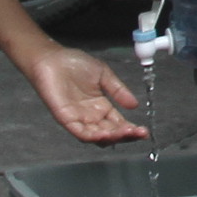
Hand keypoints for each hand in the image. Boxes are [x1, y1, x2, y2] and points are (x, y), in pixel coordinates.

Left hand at [22, 43, 146, 144]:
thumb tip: (134, 105)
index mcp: (101, 107)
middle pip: (110, 133)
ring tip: (125, 133)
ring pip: (97, 137)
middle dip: (126, 135)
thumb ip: (118, 90)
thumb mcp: (104, 74)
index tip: (144, 130)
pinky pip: (80, 132)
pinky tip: (104, 134)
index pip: (118, 124)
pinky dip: (92, 135)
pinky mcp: (65, 118)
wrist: (52, 58)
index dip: (131, 129)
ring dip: (112, 137)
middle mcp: (90, 116)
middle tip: (139, 133)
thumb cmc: (73, 63)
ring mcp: (78, 119)